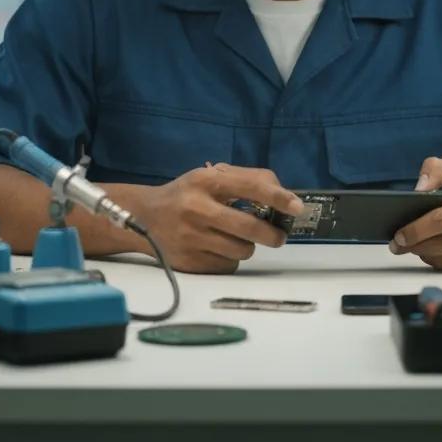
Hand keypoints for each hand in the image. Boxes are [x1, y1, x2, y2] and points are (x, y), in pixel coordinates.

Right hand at [139, 163, 303, 273]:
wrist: (144, 217)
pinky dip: (230, 257)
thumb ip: (245, 180)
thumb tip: (282, 195)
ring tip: (235, 236)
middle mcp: (197, 209)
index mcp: (205, 182)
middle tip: (278, 235)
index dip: (278, 197)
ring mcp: (191, 238)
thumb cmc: (187, 194)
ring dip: (247, 245)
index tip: (297, 206)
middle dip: (271, 234)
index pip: (250, 187)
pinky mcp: (190, 262)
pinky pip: (228, 265)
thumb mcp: (209, 177)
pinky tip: (217, 246)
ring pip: (242, 250)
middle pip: (249, 227)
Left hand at [389, 157, 441, 271]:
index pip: (441, 220)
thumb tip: (418, 189)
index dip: (417, 229)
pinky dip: (436, 260)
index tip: (398, 234)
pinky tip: (429, 251)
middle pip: (440, 243)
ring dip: (422, 253)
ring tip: (410, 246)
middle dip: (414, 245)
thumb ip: (438, 170)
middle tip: (396, 245)